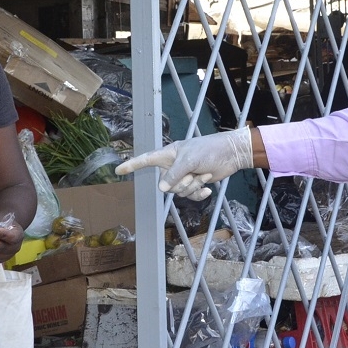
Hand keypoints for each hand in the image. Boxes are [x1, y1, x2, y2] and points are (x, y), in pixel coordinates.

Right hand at [116, 128, 252, 199]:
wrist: (230, 154)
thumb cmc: (208, 150)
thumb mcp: (189, 160)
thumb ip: (174, 174)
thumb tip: (162, 189)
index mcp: (168, 155)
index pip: (145, 160)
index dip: (131, 165)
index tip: (117, 170)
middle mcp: (173, 167)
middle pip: (167, 185)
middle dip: (183, 182)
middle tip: (196, 171)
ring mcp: (184, 176)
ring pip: (179, 192)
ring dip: (194, 186)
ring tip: (205, 174)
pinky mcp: (195, 184)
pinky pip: (190, 197)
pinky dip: (200, 194)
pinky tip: (209, 188)